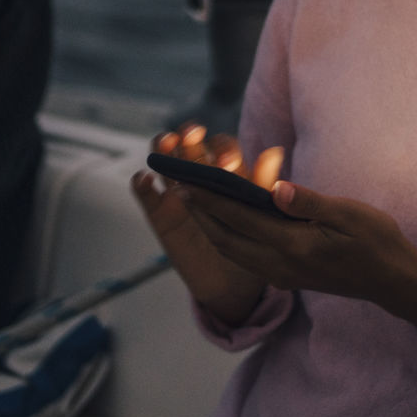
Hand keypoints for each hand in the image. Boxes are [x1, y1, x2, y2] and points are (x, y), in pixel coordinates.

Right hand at [131, 123, 284, 325]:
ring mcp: (177, 191)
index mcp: (228, 171)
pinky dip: (142, 184)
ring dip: (163, 146)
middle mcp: (200, 175)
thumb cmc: (252, 241)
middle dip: (190, 135)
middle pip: (190, 144)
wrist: (235, 281)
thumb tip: (275, 152)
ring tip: (167, 143)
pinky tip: (144, 179)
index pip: (222, 146)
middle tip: (194, 136)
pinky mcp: (160, 213)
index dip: (223, 148)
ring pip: (166, 159)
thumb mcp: (260, 212)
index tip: (227, 162)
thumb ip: (263, 184)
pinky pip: (147, 195)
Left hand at [176, 180, 416, 352]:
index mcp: (294, 246)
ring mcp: (282, 272)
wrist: (392, 281)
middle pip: (227, 237)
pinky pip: (246, 255)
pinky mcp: (287, 274)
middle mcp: (280, 264)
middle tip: (177, 184)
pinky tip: (223, 222)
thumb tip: (275, 187)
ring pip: (233, 249)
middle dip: (200, 212)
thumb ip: (310, 203)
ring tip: (191, 201)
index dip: (212, 199)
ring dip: (209, 225)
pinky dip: (227, 236)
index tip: (188, 179)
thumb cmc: (376, 241)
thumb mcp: (349, 215)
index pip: (241, 218)